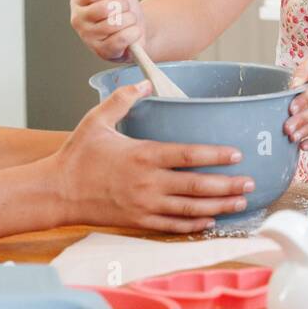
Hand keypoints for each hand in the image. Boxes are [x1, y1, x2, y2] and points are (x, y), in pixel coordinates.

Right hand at [46, 80, 255, 232]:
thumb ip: (123, 99)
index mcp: (142, 155)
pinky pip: (173, 226)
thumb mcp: (97, 119)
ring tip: (241, 201)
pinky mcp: (138, 222)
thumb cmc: (77, 155)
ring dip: (219, 206)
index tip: (237, 153)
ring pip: (190, 208)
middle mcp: (148, 182)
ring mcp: (144, 205)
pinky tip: (210, 220)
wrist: (56, 192)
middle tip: (251, 181)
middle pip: (197, 185)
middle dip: (227, 184)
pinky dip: (194, 224)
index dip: (215, 154)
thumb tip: (146, 82)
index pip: (188, 154)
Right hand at [69, 0, 145, 61]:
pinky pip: (122, 38)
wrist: (136, 29)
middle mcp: (78, 20)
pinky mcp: (102, 51)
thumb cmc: (123, 9)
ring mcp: (88, 38)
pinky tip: (132, 33)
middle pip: (105, 7)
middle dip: (123, 6)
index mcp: (78, 2)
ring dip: (130, 20)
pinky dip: (133, 33)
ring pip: (116, 23)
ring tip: (128, 22)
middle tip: (124, 10)